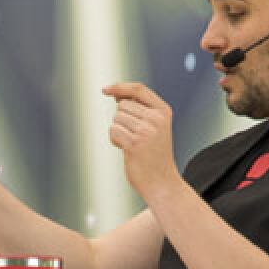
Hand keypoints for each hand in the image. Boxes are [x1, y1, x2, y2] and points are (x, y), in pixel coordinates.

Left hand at [102, 82, 177, 202]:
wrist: (162, 182)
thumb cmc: (154, 154)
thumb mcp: (154, 127)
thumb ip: (139, 109)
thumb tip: (116, 94)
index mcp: (163, 111)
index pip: (138, 89)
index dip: (120, 87)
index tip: (105, 90)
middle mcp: (156, 119)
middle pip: (123, 104)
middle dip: (121, 118)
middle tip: (132, 135)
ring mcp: (146, 131)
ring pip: (116, 118)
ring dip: (118, 130)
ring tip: (131, 143)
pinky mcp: (134, 143)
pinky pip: (113, 131)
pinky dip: (114, 140)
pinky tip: (125, 149)